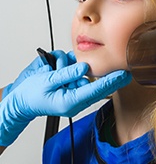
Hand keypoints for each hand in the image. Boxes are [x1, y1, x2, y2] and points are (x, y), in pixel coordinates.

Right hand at [0, 54, 131, 145]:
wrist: (20, 99)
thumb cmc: (30, 95)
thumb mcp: (46, 82)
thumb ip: (66, 75)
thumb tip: (84, 68)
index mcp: (72, 101)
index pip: (97, 90)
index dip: (112, 81)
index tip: (125, 74)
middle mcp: (76, 95)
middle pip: (96, 82)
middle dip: (98, 72)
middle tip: (108, 66)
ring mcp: (73, 88)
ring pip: (84, 73)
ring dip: (71, 67)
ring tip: (53, 70)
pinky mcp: (70, 82)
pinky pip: (75, 69)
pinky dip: (66, 64)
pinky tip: (55, 67)